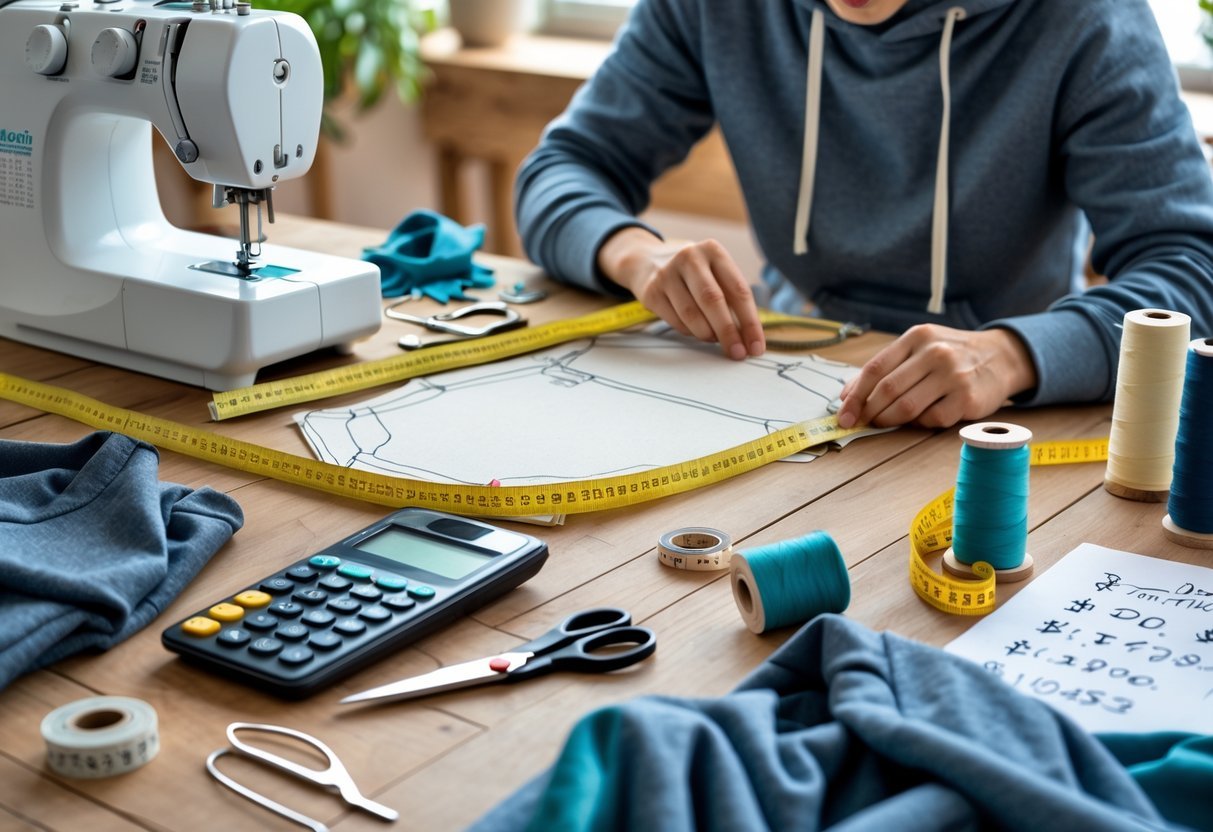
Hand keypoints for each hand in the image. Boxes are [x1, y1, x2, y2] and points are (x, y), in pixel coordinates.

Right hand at [597, 227, 764, 359]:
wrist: (647, 262)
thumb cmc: (692, 273)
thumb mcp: (714, 273)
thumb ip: (731, 299)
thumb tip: (747, 338)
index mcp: (714, 251)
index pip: (739, 290)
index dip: (750, 322)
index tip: (756, 346)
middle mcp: (690, 257)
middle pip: (713, 301)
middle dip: (728, 332)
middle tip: (737, 353)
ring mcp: (667, 274)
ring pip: (692, 314)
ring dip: (707, 334)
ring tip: (714, 339)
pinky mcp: (651, 292)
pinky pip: (676, 321)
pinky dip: (690, 332)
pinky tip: (695, 330)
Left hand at [836, 325, 1037, 428]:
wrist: (1001, 356)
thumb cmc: (950, 355)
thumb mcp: (919, 348)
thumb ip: (885, 368)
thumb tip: (847, 396)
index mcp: (917, 337)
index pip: (875, 369)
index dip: (855, 396)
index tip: (843, 415)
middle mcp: (935, 353)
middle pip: (888, 390)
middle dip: (869, 412)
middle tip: (861, 424)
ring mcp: (953, 376)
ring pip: (907, 407)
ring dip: (889, 420)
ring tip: (886, 422)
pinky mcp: (968, 398)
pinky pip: (932, 419)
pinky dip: (920, 423)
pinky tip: (922, 417)